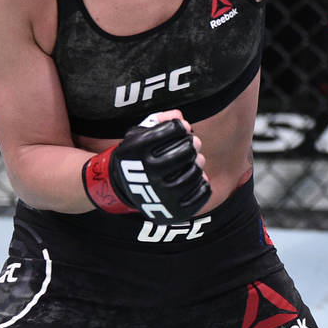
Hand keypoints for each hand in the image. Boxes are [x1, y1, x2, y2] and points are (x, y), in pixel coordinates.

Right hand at [82, 116, 210, 222]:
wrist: (124, 188)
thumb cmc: (138, 156)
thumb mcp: (138, 134)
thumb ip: (158, 120)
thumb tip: (179, 116)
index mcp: (137, 151)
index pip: (173, 129)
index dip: (180, 126)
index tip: (181, 128)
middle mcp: (147, 174)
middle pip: (187, 151)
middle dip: (192, 144)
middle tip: (192, 144)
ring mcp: (162, 196)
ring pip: (195, 172)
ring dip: (198, 163)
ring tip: (193, 161)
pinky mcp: (175, 211)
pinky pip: (202, 193)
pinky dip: (203, 183)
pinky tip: (196, 178)